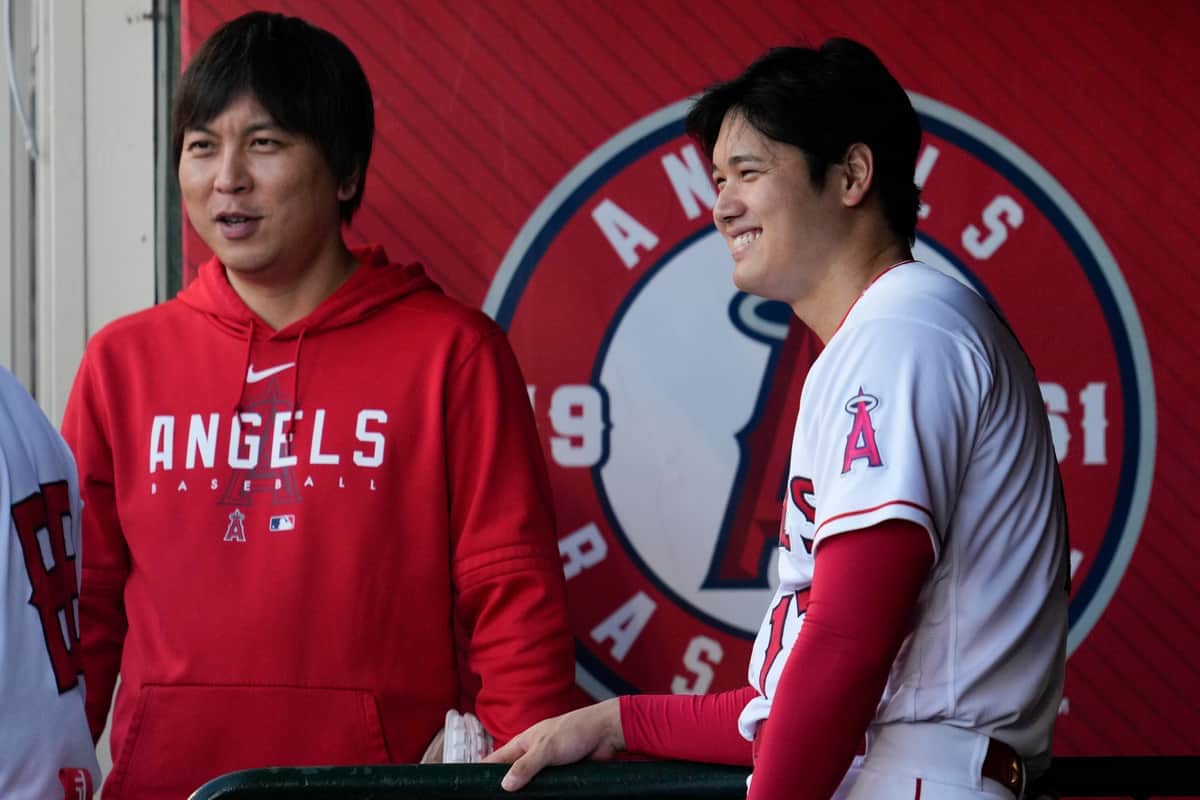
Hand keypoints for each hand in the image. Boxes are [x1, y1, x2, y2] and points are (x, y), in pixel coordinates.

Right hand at [484, 697, 624, 790]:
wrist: (605, 733)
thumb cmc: (574, 731)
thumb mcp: (546, 748)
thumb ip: (525, 766)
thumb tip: (505, 785)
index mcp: (523, 743)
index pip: (496, 760)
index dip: (482, 771)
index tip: (470, 786)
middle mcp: (532, 755)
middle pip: (512, 776)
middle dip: (505, 789)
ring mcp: (547, 767)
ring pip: (531, 786)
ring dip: (526, 794)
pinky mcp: (561, 777)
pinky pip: (548, 790)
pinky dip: (544, 796)